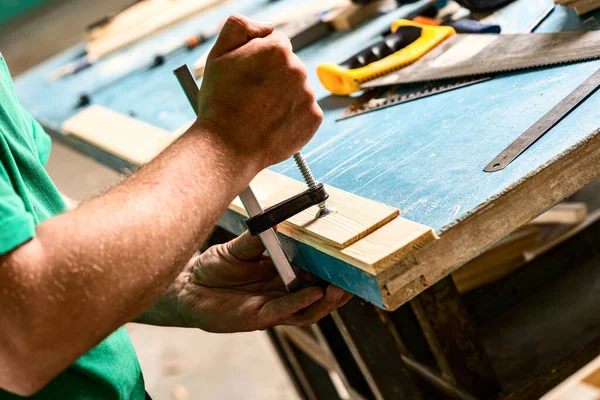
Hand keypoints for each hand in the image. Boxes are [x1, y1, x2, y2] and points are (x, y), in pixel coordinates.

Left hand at [175, 231, 352, 332]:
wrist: (187, 285)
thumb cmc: (215, 266)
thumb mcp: (240, 246)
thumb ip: (260, 235)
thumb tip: (279, 217)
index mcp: (283, 274)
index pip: (315, 274)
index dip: (333, 270)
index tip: (350, 260)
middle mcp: (282, 293)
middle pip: (318, 295)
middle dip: (338, 289)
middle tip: (355, 278)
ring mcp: (272, 307)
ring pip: (307, 309)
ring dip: (325, 301)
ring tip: (339, 288)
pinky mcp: (257, 318)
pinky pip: (283, 312)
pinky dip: (299, 303)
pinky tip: (313, 293)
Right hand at [196, 14, 322, 169]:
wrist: (228, 146)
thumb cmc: (220, 103)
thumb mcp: (218, 54)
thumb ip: (240, 27)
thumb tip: (266, 25)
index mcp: (277, 49)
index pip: (276, 43)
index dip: (259, 59)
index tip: (248, 76)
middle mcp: (298, 69)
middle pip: (289, 66)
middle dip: (274, 77)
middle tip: (252, 97)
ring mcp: (308, 95)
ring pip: (297, 89)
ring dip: (283, 97)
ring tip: (260, 113)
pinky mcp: (314, 118)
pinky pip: (304, 111)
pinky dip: (292, 116)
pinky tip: (272, 123)